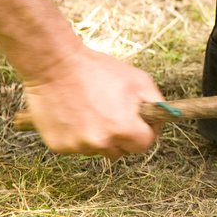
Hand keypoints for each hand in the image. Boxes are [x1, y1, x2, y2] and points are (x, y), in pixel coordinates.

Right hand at [22, 46, 162, 159]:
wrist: (54, 65)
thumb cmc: (97, 69)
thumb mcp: (138, 80)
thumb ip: (156, 104)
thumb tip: (162, 120)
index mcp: (123, 128)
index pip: (144, 145)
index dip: (144, 132)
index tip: (139, 122)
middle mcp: (100, 142)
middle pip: (121, 151)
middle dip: (121, 137)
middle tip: (112, 114)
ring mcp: (77, 146)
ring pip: (98, 149)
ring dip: (98, 136)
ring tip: (89, 110)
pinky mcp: (58, 146)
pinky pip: (76, 146)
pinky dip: (77, 134)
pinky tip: (73, 114)